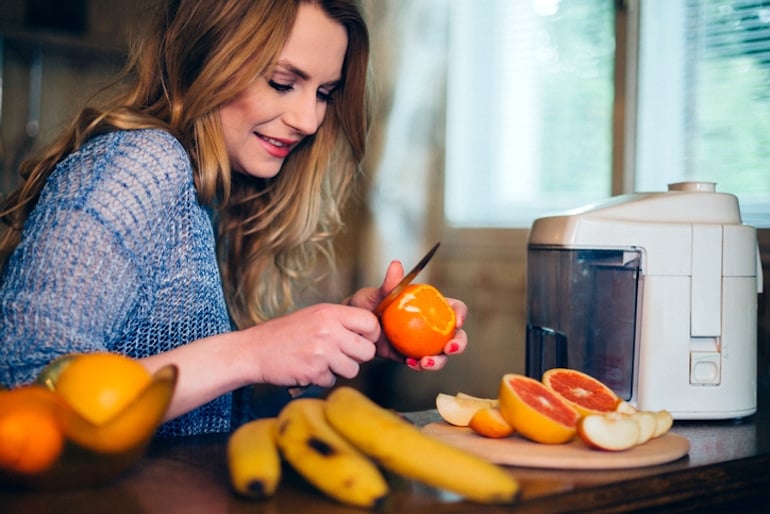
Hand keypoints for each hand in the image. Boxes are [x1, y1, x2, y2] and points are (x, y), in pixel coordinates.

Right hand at [245, 303, 380, 387]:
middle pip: (367, 351)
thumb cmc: (284, 334)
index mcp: (330, 313)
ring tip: (322, 361)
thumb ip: (340, 321)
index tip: (363, 339)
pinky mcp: (314, 372)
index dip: (370, 334)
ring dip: (339, 369)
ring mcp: (322, 352)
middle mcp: (329, 331)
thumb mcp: (314, 315)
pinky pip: (333, 380)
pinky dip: (322, 378)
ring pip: (353, 369)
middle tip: (342, 354)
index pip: (370, 322)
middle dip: (357, 356)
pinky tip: (309, 368)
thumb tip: (367, 331)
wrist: (254, 350)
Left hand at [345, 260, 468, 370]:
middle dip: (458, 344)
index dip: (460, 314)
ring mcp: (421, 343)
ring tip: (426, 362)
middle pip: (454, 335)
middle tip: (448, 349)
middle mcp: (430, 326)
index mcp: (429, 306)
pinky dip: (419, 366)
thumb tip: (396, 265)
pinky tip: (411, 363)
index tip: (457, 321)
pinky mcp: (409, 357)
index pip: (453, 308)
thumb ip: (389, 284)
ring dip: (439, 361)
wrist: (351, 326)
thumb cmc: (366, 304)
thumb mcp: (377, 293)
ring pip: (440, 354)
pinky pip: (420, 364)